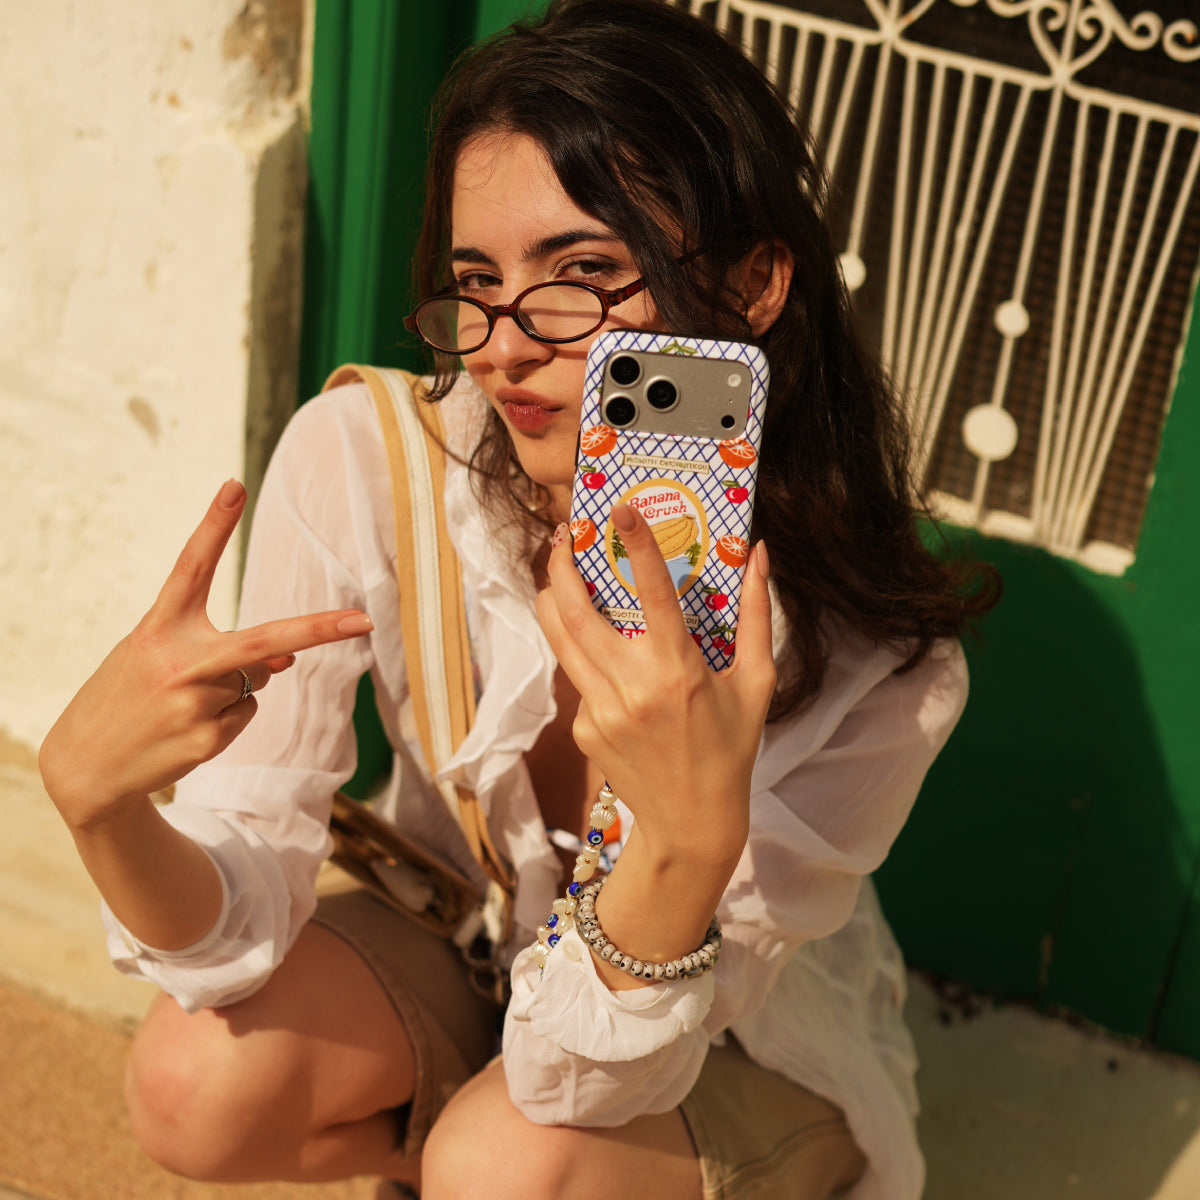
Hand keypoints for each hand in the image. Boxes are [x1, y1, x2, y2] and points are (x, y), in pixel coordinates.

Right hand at [40, 479, 373, 829]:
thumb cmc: (131, 697)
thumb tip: (287, 659)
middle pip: (263, 638)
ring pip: (257, 679)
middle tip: (365, 621)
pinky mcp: (206, 739)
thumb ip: (220, 648)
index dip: (213, 525)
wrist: (85, 767)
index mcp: (157, 628)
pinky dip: (229, 718)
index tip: (235, 485)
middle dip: (319, 629)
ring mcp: (193, 703)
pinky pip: (248, 713)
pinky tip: (186, 729)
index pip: (190, 567)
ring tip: (181, 705)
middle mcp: (178, 661)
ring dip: (235, 687)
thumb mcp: (161, 659)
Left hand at [536, 503, 774, 863]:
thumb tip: (758, 553)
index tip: (619, 510)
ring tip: (558, 575)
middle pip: (577, 613)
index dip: (635, 546)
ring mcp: (600, 710)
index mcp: (677, 673)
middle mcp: (630, 688)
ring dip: (553, 600)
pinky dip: (588, 659)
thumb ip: (756, 615)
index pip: (652, 595)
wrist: (692, 822)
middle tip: (564, 537)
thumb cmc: (732, 749)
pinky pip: (579, 677)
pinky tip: (610, 664)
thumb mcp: (756, 684)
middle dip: (562, 566)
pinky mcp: (584, 728)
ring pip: (561, 640)